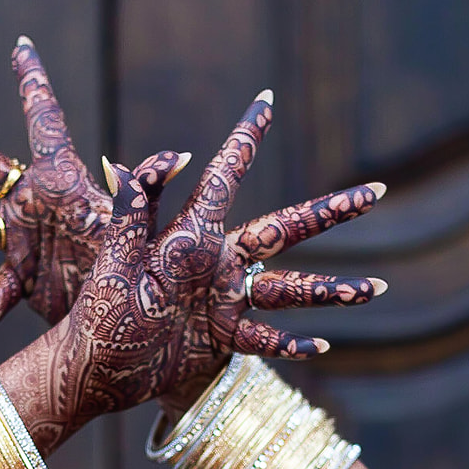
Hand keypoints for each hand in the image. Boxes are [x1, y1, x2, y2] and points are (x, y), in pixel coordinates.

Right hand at [0, 37, 189, 346]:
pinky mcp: (23, 281)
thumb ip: (146, 191)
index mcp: (59, 178)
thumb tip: (174, 158)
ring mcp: (19, 242)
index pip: (44, 120)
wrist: (145, 305)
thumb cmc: (144, 253)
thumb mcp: (138, 223)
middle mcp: (29, 203)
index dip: (33, 83)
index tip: (22, 45)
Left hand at [0, 91, 385, 451]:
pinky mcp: (222, 338)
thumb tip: (156, 159)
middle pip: (285, 229)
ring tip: (376, 287)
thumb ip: (135, 208)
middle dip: (330, 211)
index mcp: (192, 235)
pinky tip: (323, 345)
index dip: (246, 137)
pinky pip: (266, 338)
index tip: (266, 98)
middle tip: (376, 192)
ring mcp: (224, 299)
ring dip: (332, 289)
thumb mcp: (117, 257)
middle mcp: (217, 262)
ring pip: (290, 288)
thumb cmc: (98, 311)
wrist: (93, 369)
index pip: (226, 175)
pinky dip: (294, 343)